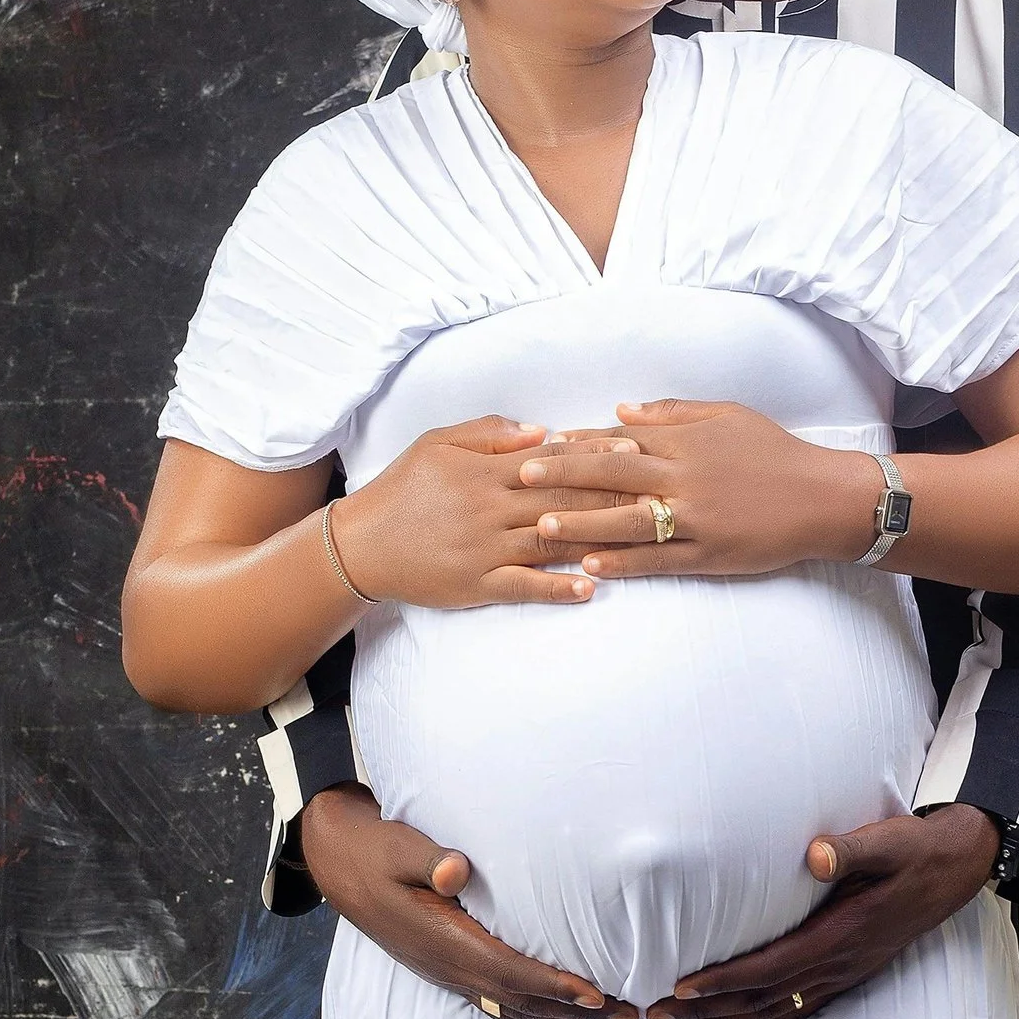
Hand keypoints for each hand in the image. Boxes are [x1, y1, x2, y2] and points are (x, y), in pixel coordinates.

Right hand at [300, 786, 634, 1018]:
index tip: (597, 993)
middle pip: (522, 999)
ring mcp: (446, 974)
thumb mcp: (398, 845)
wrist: (338, 863)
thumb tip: (455, 869)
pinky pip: (495, 1003)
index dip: (555, 985)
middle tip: (629, 1016)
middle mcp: (448, 967)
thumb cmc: (376, 849)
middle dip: (575, 1010)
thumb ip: (429, 858)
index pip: (510, 971)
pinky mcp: (446, 969)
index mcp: (444, 940)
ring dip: (559, 1017)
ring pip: (510, 1008)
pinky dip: (530, 1015)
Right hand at [330, 415, 643, 612]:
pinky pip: (526, 587)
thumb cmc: (401, 489)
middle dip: (612, 493)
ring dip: (598, 539)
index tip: (633, 448)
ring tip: (640, 538)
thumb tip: (541, 430)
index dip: (594, 454)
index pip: (549, 459)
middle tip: (657, 489)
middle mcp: (490, 509)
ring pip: (552, 542)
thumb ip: (489, 432)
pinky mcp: (479, 585)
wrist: (361, 546)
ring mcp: (486, 550)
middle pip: (562, 499)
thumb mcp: (437, 444)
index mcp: (484, 470)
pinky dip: (559, 588)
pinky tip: (592, 588)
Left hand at [518, 401, 882, 578]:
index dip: (578, 443)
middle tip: (522, 477)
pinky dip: (624, 562)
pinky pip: (659, 559)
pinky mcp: (709, 554)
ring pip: (628, 521)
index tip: (541, 445)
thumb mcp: (726, 416)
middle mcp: (686, 478)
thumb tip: (619, 413)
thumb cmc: (775, 451)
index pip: (621, 440)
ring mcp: (697, 519)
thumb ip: (672, 414)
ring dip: (581, 524)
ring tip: (540, 528)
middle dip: (564, 475)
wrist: (824, 497)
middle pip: (614, 475)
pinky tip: (592, 565)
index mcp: (686, 442)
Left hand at [643, 804, 1004, 1018]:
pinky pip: (795, 1012)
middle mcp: (838, 964)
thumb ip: (851, 850)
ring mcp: (842, 975)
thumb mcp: (888, 841)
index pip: (771, 966)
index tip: (682, 987)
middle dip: (707, 1012)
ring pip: (773, 1013)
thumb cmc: (914, 850)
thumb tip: (815, 855)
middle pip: (762, 999)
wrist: (955, 868)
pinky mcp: (844, 976)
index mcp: (841, 934)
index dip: (725, 980)